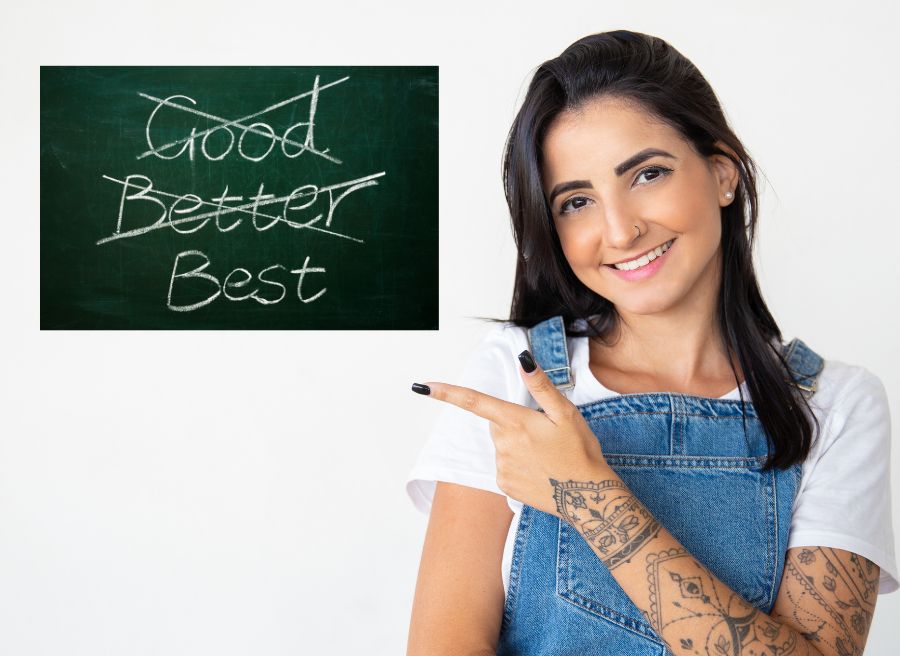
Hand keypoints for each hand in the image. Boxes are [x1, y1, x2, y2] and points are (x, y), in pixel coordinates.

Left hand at [412, 349, 608, 519]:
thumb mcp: (566, 414)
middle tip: (545, 434)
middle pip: (497, 423)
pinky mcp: (503, 485)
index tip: (422, 386)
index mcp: (515, 422)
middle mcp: (502, 444)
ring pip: (501, 445)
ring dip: (518, 445)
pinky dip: (518, 464)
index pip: (474, 401)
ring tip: (546, 455)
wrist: (588, 498)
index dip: (446, 392)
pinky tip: (539, 470)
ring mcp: (501, 467)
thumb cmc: (580, 451)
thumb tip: (523, 361)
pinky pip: (505, 466)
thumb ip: (541, 386)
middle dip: (514, 423)